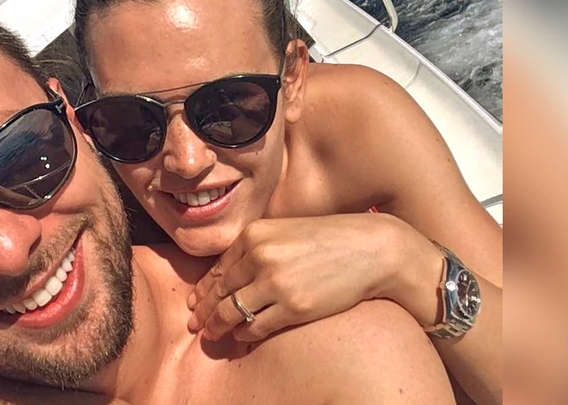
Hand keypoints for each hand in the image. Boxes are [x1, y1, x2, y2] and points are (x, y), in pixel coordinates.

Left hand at [187, 213, 437, 341]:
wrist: (372, 250)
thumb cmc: (330, 240)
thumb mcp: (286, 231)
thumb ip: (257, 248)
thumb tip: (230, 276)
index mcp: (254, 235)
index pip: (218, 268)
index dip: (204, 289)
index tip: (196, 302)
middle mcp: (260, 257)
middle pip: (219, 291)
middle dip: (204, 310)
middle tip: (195, 323)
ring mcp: (275, 283)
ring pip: (231, 311)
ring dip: (217, 326)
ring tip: (211, 334)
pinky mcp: (293, 308)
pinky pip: (255, 326)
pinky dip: (244, 333)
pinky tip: (242, 335)